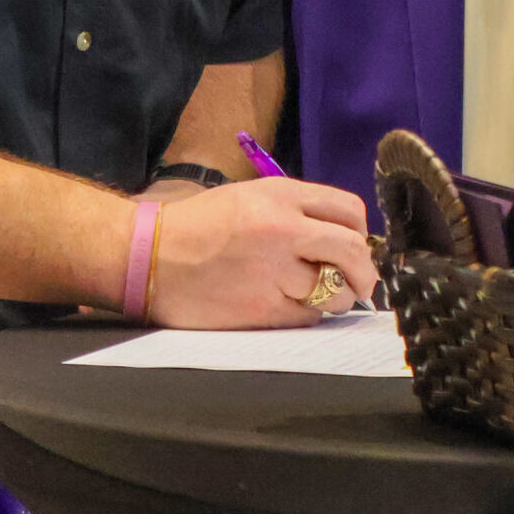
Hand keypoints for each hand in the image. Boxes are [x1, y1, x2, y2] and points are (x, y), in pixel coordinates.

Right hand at [145, 177, 378, 328]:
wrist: (148, 256)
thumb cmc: (202, 226)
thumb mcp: (253, 197)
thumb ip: (299, 211)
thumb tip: (344, 236)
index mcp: (282, 195)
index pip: (349, 211)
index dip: (362, 233)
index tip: (358, 248)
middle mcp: (283, 229)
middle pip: (352, 250)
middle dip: (365, 272)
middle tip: (362, 283)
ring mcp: (273, 271)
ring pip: (335, 292)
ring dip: (335, 298)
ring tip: (315, 296)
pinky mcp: (260, 310)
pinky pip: (306, 317)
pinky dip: (306, 315)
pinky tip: (286, 306)